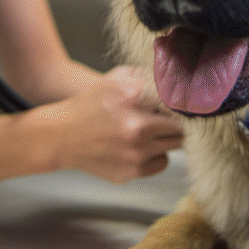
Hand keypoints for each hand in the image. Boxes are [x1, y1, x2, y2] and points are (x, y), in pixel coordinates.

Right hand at [35, 66, 183, 182]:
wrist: (63, 135)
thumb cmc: (91, 104)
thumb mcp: (116, 79)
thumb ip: (147, 77)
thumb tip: (177, 81)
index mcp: (134, 97)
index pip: (178, 102)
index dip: (183, 103)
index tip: (185, 104)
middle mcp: (136, 127)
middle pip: (182, 126)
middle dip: (178, 121)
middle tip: (169, 117)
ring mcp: (135, 152)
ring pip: (175, 145)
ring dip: (168, 137)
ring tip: (151, 130)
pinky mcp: (132, 171)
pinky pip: (162, 162)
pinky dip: (157, 154)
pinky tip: (142, 146)